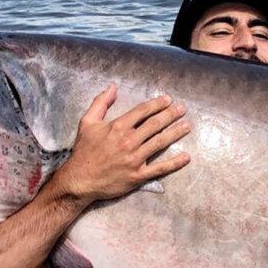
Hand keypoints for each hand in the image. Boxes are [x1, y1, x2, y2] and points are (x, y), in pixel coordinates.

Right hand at [53, 84, 191, 202]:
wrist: (80, 180)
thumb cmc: (83, 151)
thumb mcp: (87, 122)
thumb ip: (100, 103)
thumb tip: (112, 87)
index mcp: (118, 127)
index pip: (142, 111)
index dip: (157, 104)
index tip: (168, 99)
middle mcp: (129, 141)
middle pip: (155, 124)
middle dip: (170, 115)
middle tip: (182, 109)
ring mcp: (135, 159)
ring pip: (160, 142)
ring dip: (175, 133)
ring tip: (187, 126)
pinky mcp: (138, 176)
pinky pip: (160, 168)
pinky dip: (174, 163)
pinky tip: (186, 157)